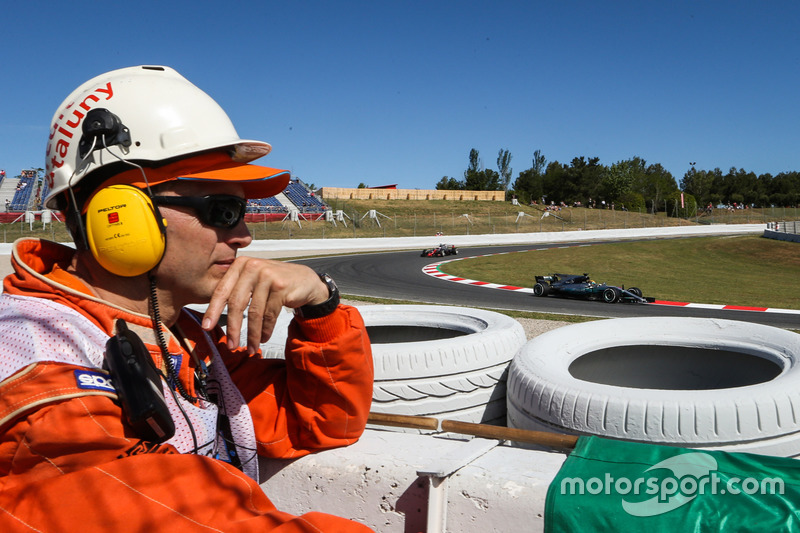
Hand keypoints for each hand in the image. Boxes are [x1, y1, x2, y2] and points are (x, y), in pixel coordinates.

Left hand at [201, 257, 328, 353]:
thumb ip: (236, 290)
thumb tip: (213, 316)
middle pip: (236, 303)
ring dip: (252, 334)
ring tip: (250, 347)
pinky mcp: (281, 287)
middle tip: (231, 344)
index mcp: (241, 264)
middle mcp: (253, 267)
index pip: (222, 290)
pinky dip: (266, 330)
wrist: (305, 280)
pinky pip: (269, 315)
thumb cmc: (275, 283)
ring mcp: (268, 276)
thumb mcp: (252, 281)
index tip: (206, 327)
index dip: (212, 310)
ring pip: (254, 312)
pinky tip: (264, 338)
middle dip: (233, 328)